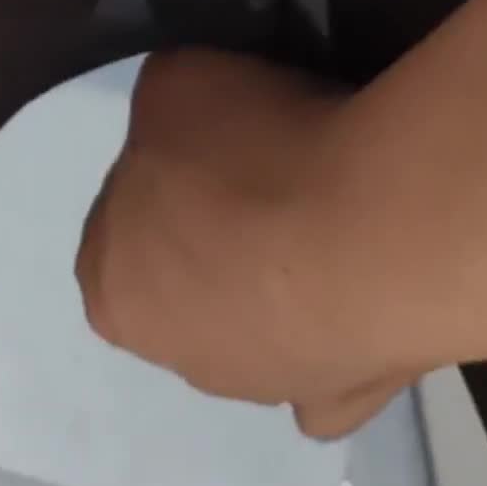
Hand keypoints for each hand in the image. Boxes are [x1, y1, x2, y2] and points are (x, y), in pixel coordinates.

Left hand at [76, 48, 424, 439]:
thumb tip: (187, 129)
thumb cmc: (251, 157)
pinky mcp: (341, 402)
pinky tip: (365, 291)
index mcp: (113, 288)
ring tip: (336, 214)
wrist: (374, 228)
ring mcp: (263, 388)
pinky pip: (329, 375)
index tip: (216, 140)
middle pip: (192, 278)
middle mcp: (176, 356)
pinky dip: (342, 339)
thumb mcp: (171, 83)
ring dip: (286, 282)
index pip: (124, 220)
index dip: (167, 170)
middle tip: (274, 173)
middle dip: (224, 231)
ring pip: (262, 327)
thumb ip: (163, 114)